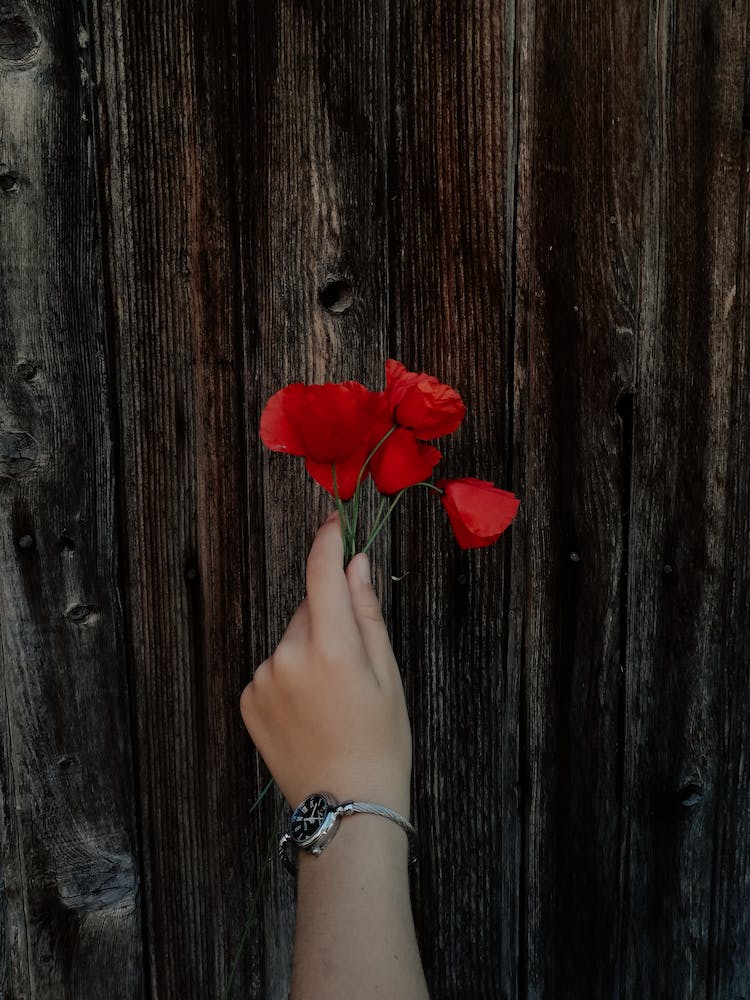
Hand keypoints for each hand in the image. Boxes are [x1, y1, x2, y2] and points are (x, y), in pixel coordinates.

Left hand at [240, 512, 412, 817]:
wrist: (347, 807)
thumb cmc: (381, 742)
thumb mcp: (388, 674)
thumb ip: (366, 612)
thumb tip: (357, 564)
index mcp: (330, 647)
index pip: (321, 572)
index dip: (327, 541)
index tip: (335, 523)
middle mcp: (287, 657)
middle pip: (309, 609)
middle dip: (330, 619)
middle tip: (355, 663)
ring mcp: (263, 680)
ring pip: (291, 639)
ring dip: (310, 650)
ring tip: (333, 698)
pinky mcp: (248, 700)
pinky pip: (274, 667)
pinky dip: (291, 675)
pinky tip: (310, 710)